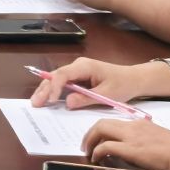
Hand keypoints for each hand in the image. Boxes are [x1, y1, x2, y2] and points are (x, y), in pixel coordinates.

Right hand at [28, 56, 148, 109]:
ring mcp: (77, 71)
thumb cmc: (123, 84)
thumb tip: (67, 102)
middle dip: (44, 89)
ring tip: (36, 102)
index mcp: (85, 66)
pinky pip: (63, 84)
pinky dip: (54, 92)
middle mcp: (78, 66)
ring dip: (46, 90)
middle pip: (56, 76)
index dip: (54, 87)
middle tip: (35, 103)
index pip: (63, 74)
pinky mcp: (78, 78)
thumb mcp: (107, 94)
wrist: (134, 79)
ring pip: (57, 80)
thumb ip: (86, 98)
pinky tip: (47, 100)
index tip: (51, 100)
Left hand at [81, 117, 169, 169]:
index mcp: (140, 124)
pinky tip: (97, 159)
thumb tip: (133, 147)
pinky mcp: (131, 149)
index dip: (101, 130)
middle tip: (86, 146)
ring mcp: (131, 137)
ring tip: (88, 153)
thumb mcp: (159, 138)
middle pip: (102, 123)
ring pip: (100, 130)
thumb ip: (145, 138)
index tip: (97, 139)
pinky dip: (97, 152)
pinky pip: (106, 147)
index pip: (114, 122)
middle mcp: (133, 126)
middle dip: (90, 134)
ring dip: (90, 141)